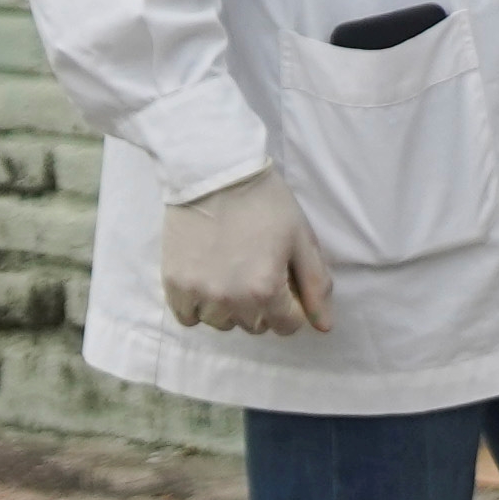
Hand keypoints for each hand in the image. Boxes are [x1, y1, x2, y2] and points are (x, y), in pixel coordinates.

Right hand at [160, 169, 331, 336]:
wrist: (215, 172)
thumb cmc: (265, 202)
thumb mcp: (302, 240)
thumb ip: (317, 286)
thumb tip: (324, 327)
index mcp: (265, 290)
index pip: (287, 326)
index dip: (291, 306)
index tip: (284, 282)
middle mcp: (230, 299)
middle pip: (254, 326)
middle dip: (263, 307)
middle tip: (258, 272)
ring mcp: (199, 292)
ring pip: (221, 323)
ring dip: (230, 308)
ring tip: (232, 275)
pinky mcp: (174, 282)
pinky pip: (187, 317)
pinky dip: (199, 307)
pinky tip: (208, 283)